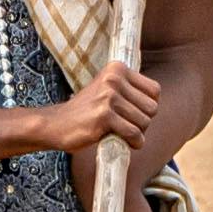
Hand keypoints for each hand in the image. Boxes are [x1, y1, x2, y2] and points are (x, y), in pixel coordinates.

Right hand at [40, 65, 164, 157]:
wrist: (56, 124)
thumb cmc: (87, 111)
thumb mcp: (108, 90)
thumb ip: (130, 90)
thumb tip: (156, 101)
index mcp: (117, 68)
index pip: (155, 91)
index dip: (148, 107)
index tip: (133, 113)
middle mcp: (114, 78)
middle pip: (152, 108)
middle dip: (143, 122)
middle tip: (125, 125)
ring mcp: (109, 96)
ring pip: (144, 122)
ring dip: (136, 133)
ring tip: (119, 132)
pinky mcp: (104, 115)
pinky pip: (133, 133)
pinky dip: (133, 142)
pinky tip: (122, 142)